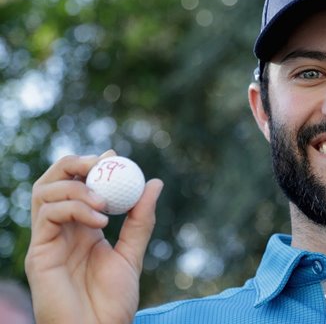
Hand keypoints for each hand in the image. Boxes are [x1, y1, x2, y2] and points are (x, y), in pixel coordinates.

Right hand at [25, 151, 162, 323]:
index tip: (115, 156)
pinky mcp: (39, 253)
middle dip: (76, 164)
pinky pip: (48, 215)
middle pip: (53, 181)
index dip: (91, 165)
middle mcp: (61, 229)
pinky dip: (74, 207)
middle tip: (102, 164)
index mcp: (81, 228)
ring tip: (105, 203)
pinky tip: (101, 221)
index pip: (76, 184)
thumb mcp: (131, 254)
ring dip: (76, 186)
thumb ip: (141, 220)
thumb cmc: (112, 302)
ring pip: (45, 192)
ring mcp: (48, 240)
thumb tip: (154, 183)